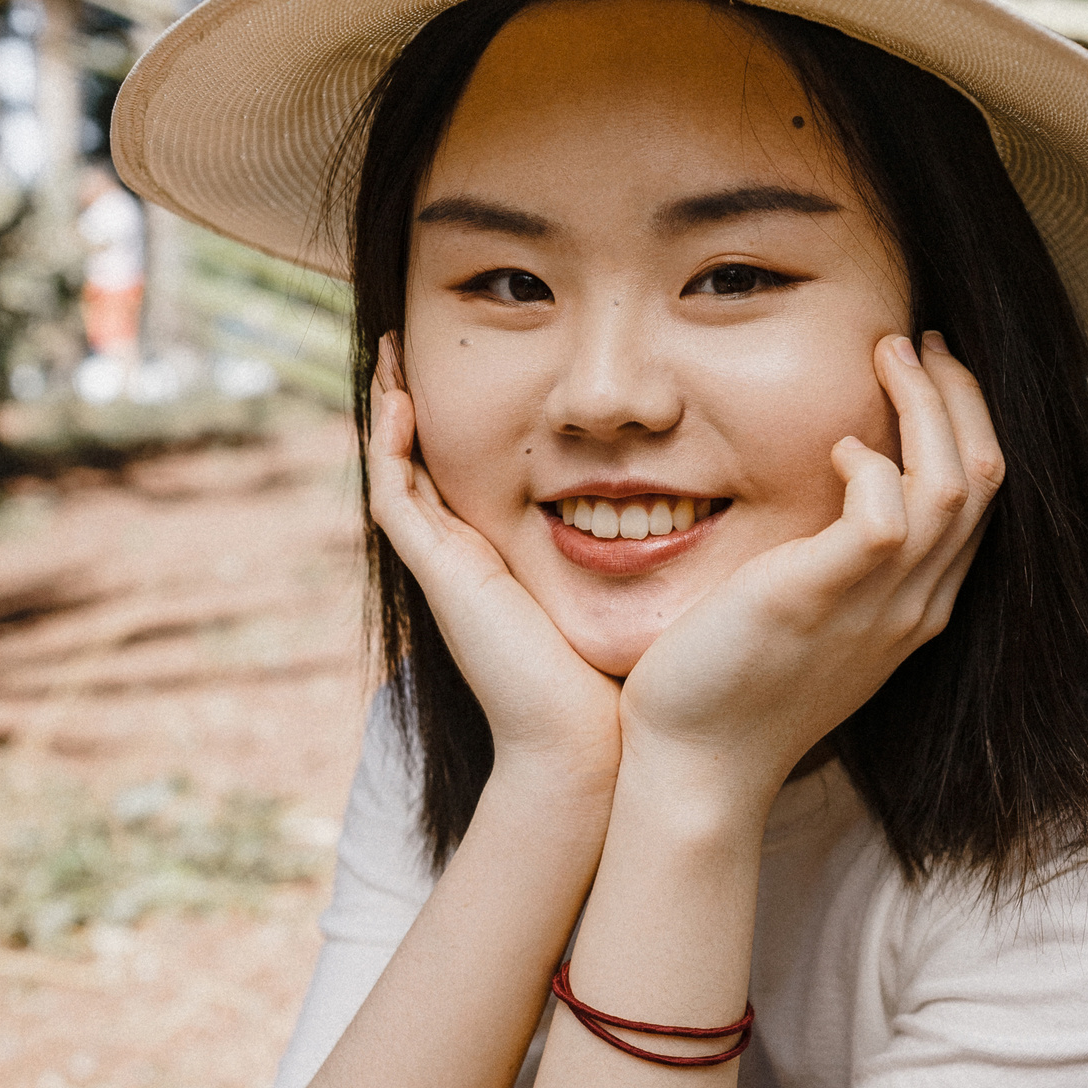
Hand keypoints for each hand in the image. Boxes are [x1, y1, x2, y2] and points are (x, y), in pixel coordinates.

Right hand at [368, 339, 622, 792]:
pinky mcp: (439, 574)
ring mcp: (445, 567)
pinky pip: (396, 495)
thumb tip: (697, 507)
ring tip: (392, 352)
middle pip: (422, 466)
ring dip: (391, 410)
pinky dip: (392, 445)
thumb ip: (645, 551)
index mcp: (504, 562)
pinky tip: (402, 398)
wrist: (586, 743)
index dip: (468, 423)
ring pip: (397, 472)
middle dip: (414, 406)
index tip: (484, 368)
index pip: (471, 475)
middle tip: (408, 344)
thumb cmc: (618, 682)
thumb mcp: (632, 592)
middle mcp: (466, 560)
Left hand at [618, 331, 1002, 816]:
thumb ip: (837, 563)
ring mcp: (877, 606)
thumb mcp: (810, 618)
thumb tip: (832, 495)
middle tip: (918, 341)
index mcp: (916, 608)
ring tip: (887, 354)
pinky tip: (834, 448)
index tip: (929, 371)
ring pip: (950, 482)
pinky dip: (869, 464)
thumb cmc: (734, 689)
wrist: (699, 767)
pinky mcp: (819, 598)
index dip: (966, 422)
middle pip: (983, 476)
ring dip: (924, 405)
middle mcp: (914, 606)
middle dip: (959, 394)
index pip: (980, 499)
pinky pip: (883, 515)